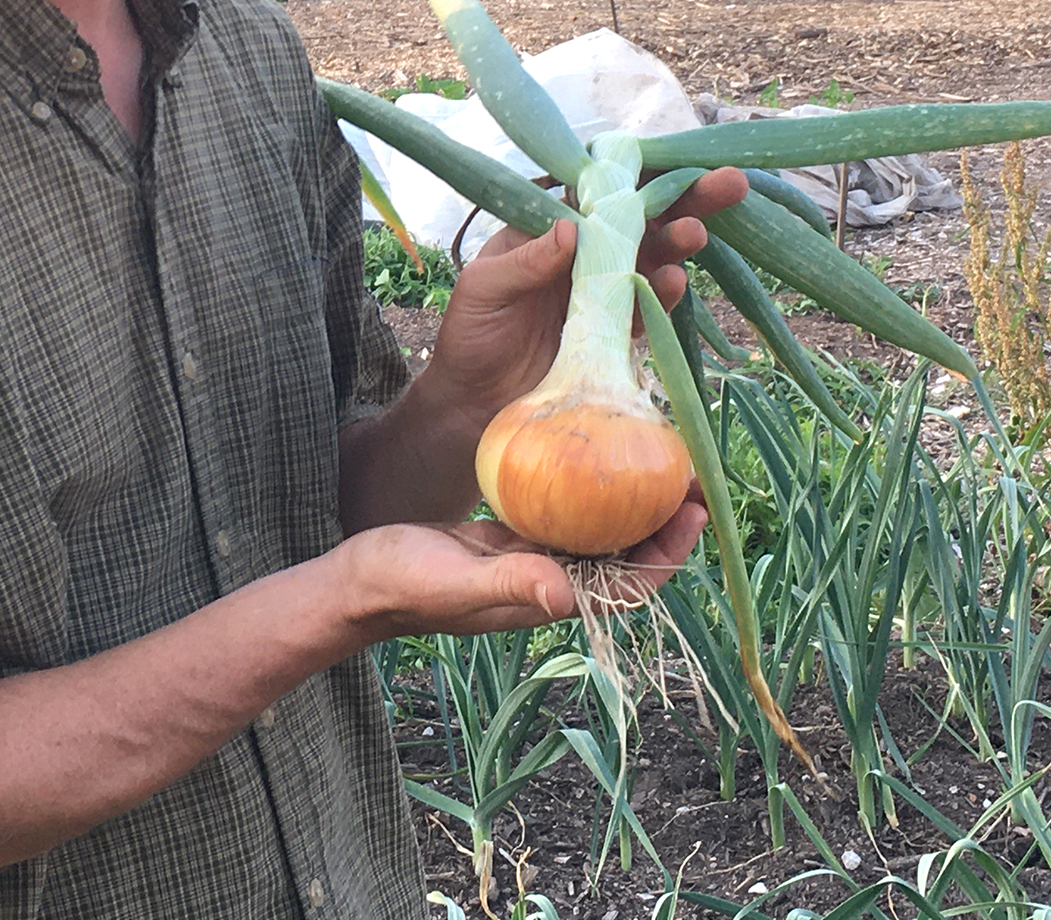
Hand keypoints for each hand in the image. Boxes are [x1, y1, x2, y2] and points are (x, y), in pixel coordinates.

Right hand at [333, 489, 711, 642]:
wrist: (357, 581)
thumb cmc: (400, 585)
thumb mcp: (453, 583)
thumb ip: (508, 585)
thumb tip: (565, 593)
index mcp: (545, 600)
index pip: (625, 587)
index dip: (666, 556)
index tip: (693, 513)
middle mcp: (549, 582)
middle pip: (624, 557)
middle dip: (661, 522)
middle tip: (689, 473)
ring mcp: (530, 558)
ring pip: (598, 533)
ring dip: (629, 503)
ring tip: (655, 456)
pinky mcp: (511, 536)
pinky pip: (562, 513)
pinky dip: (586, 489)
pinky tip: (592, 451)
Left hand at [424, 167, 748, 424]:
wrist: (472, 406)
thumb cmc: (470, 335)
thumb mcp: (483, 289)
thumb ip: (524, 261)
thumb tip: (570, 228)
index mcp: (551, 231)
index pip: (601, 192)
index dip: (641, 174)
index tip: (679, 160)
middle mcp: (585, 257)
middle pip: (642, 220)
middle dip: (685, 199)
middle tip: (726, 184)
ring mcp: (604, 295)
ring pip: (653, 260)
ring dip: (677, 243)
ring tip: (694, 232)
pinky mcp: (617, 337)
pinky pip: (649, 310)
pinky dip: (666, 296)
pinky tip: (677, 280)